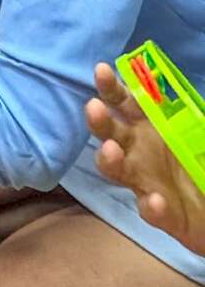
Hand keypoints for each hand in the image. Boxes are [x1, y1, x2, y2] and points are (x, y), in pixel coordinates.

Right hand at [86, 62, 204, 254]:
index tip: (101, 71)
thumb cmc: (199, 161)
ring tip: (110, 151)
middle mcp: (140, 152)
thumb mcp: (198, 130)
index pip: (124, 103)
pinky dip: (152, 207)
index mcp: (150, 128)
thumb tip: (183, 90)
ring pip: (119, 172)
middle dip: (100, 121)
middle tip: (93, 107)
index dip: (111, 88)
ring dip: (110, 160)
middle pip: (111, 133)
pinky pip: (152, 212)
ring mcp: (146, 183)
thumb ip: (190, 112)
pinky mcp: (162, 216)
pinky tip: (154, 200)